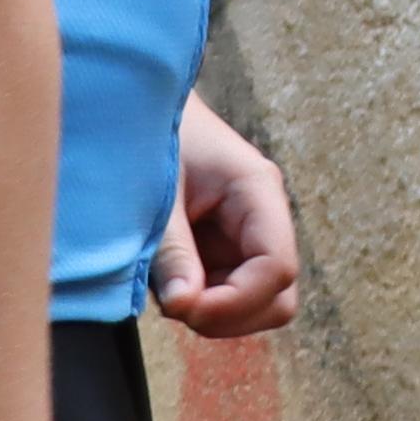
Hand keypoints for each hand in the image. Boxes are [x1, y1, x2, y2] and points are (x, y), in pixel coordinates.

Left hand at [155, 99, 301, 339]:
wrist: (141, 107)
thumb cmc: (151, 137)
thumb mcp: (156, 194)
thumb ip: (172, 250)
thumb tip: (184, 306)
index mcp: (257, 190)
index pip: (276, 267)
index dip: (237, 301)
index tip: (186, 308)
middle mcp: (263, 218)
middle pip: (278, 295)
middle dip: (231, 313)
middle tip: (177, 304)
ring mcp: (247, 237)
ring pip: (257, 303)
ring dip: (215, 311)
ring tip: (169, 288)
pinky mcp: (226, 249)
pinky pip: (229, 294)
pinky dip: (202, 302)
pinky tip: (170, 280)